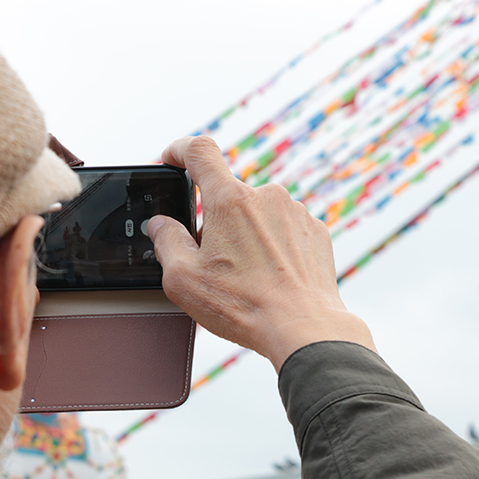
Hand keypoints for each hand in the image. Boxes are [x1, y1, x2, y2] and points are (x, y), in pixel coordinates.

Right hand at [149, 137, 375, 370]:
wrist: (303, 328)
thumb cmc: (244, 305)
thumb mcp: (183, 279)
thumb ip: (166, 242)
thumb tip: (162, 226)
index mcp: (230, 200)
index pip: (199, 151)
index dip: (179, 150)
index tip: (171, 160)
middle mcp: (266, 196)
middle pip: (229, 195)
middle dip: (215, 221)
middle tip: (213, 260)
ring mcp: (296, 212)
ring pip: (258, 214)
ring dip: (247, 235)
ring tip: (247, 276)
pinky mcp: (316, 231)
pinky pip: (285, 230)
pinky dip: (273, 247)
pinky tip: (271, 277)